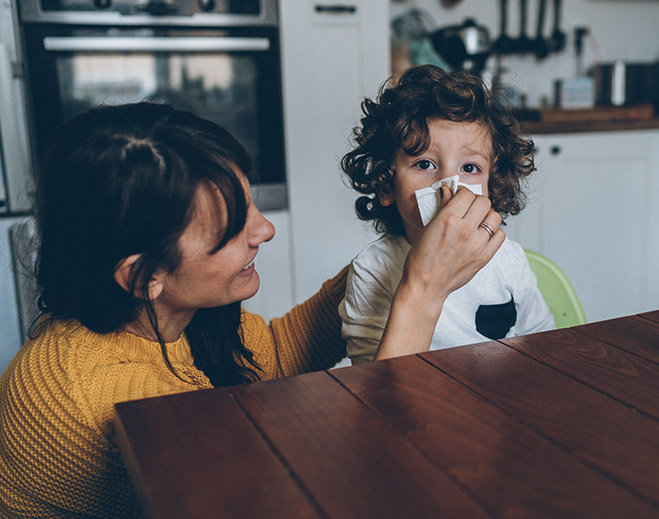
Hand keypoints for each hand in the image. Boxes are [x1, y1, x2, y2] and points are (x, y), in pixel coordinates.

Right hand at [407, 185, 503, 303]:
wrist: (425, 286)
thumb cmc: (421, 259)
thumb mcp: (427, 228)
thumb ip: (442, 207)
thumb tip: (448, 190)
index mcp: (448, 220)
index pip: (467, 194)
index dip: (462, 193)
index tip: (458, 197)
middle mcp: (465, 230)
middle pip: (484, 202)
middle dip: (475, 202)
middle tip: (468, 208)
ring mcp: (477, 245)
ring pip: (495, 216)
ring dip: (486, 215)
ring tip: (476, 221)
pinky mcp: (484, 257)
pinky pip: (500, 235)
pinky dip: (494, 232)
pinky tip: (482, 235)